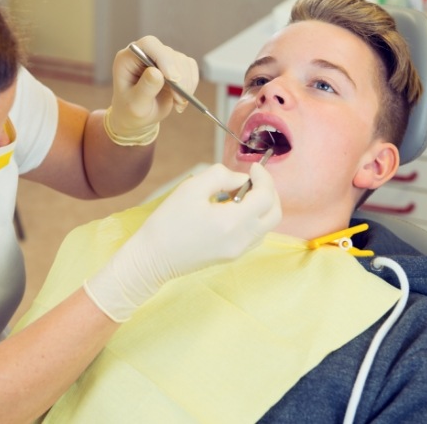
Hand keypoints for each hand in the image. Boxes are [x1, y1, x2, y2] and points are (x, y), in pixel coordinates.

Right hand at [85, 163, 281, 320]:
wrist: (152, 258)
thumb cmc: (168, 221)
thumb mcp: (191, 188)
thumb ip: (221, 176)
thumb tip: (240, 179)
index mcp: (233, 222)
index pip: (266, 197)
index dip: (264, 178)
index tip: (252, 167)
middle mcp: (242, 240)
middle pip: (274, 214)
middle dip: (268, 192)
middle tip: (251, 179)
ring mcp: (239, 251)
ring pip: (267, 226)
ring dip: (261, 205)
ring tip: (237, 194)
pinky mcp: (232, 256)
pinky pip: (255, 235)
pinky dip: (253, 218)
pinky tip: (233, 210)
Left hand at [106, 36, 198, 144]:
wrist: (137, 116)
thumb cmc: (131, 110)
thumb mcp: (136, 105)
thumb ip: (145, 88)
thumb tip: (157, 72)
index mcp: (129, 58)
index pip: (149, 45)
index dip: (163, 58)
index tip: (173, 79)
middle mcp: (146, 53)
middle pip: (169, 54)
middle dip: (179, 78)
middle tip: (180, 99)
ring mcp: (161, 58)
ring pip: (183, 61)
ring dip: (186, 84)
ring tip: (178, 104)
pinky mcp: (175, 66)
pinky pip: (190, 68)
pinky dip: (191, 85)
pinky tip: (181, 100)